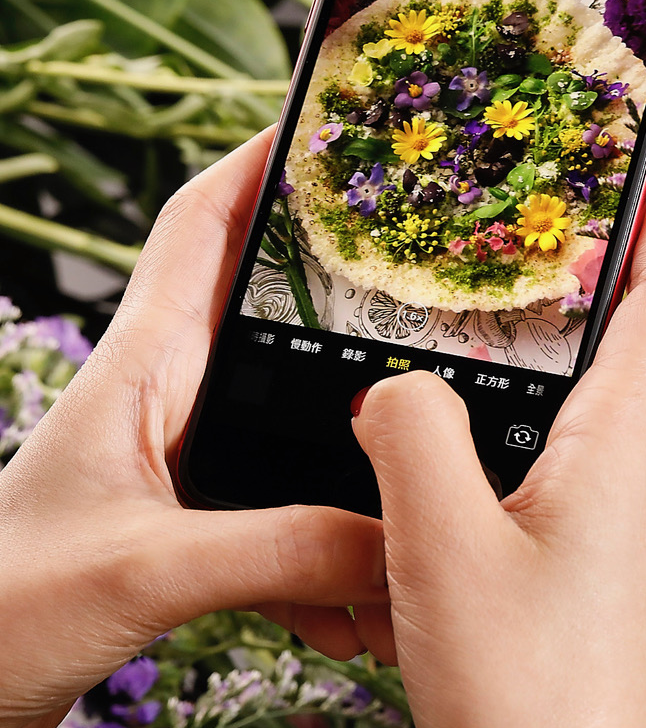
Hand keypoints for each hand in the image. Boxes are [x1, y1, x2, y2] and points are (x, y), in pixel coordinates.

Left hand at [0, 130, 387, 727]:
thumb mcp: (142, 568)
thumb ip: (279, 549)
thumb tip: (401, 536)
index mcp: (139, 369)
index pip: (197, 230)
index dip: (258, 166)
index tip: (328, 126)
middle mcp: (165, 404)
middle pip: (266, 311)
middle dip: (341, 288)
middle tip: (421, 271)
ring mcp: (182, 469)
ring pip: (294, 422)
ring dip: (355, 446)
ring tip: (424, 459)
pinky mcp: (195, 534)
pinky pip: (291, 522)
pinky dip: (333, 554)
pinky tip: (365, 601)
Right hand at [350, 191, 645, 727]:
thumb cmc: (523, 690)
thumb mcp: (437, 546)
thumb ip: (411, 432)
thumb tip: (398, 389)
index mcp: (631, 446)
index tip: (632, 170)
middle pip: (638, 350)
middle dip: (586, 293)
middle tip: (516, 254)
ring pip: (609, 419)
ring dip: (556, 376)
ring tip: (478, 357)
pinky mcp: (626, 576)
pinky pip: (593, 479)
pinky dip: (544, 444)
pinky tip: (474, 474)